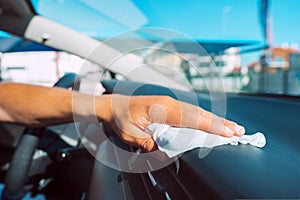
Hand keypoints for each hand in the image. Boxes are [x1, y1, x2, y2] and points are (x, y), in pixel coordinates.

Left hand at [97, 94, 244, 151]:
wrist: (112, 106)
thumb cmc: (121, 117)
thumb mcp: (132, 134)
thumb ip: (150, 143)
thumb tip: (166, 152)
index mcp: (164, 108)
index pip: (193, 119)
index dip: (212, 126)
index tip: (228, 132)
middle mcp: (170, 103)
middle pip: (200, 114)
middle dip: (221, 123)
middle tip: (239, 131)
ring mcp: (170, 103)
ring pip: (197, 112)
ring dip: (215, 120)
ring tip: (231, 127)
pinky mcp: (168, 106)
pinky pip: (190, 112)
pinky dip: (203, 117)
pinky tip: (210, 122)